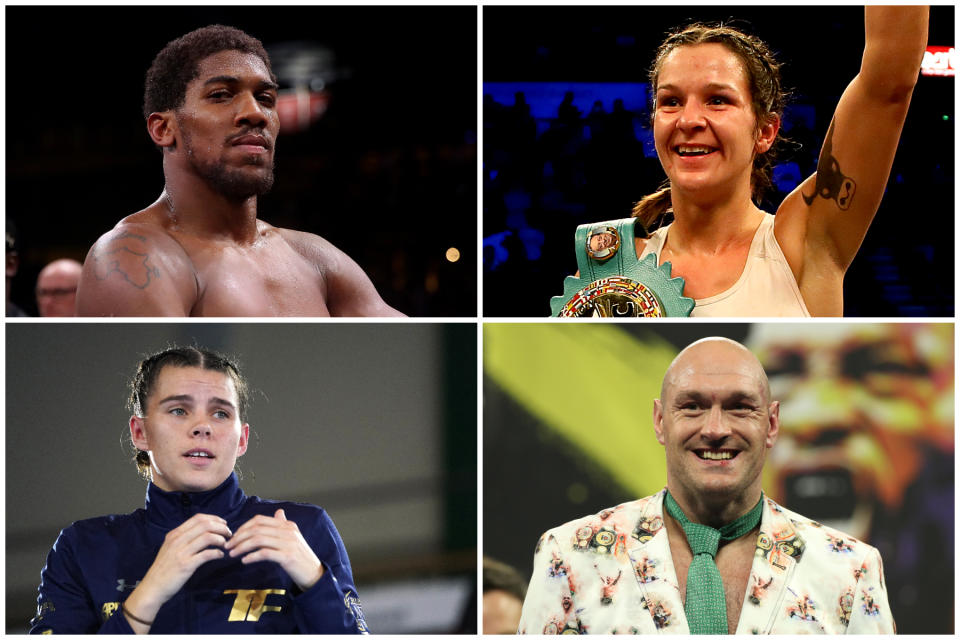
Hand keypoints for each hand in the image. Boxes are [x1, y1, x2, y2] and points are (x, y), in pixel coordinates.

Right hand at [123, 513, 231, 632]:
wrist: (152, 587)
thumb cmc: (164, 568)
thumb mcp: (170, 548)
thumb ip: (183, 538)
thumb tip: (204, 531)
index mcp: (174, 534)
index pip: (198, 518)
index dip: (214, 518)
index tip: (223, 524)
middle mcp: (177, 540)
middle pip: (205, 525)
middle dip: (221, 527)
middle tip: (229, 534)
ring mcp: (181, 552)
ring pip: (208, 537)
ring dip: (221, 539)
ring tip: (225, 544)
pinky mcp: (186, 565)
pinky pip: (207, 554)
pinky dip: (217, 553)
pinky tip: (220, 556)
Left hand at [225, 509, 324, 590]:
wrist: (314, 573)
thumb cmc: (300, 557)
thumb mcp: (293, 538)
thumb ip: (284, 525)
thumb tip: (279, 512)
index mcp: (287, 525)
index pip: (260, 520)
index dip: (243, 527)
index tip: (234, 537)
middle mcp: (288, 531)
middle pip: (256, 529)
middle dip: (239, 537)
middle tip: (228, 546)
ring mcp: (289, 543)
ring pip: (258, 540)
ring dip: (242, 546)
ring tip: (232, 554)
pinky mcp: (288, 556)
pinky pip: (265, 553)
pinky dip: (252, 556)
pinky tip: (244, 561)